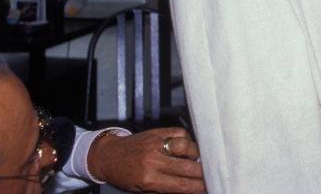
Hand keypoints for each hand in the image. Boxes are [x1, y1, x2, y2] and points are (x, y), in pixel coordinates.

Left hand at [87, 127, 205, 192]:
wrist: (108, 156)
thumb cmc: (126, 176)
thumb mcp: (143, 190)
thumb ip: (166, 189)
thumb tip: (190, 188)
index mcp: (149, 180)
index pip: (182, 185)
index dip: (199, 187)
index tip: (209, 187)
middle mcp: (153, 161)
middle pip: (188, 167)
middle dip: (203, 173)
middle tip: (212, 175)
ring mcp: (156, 144)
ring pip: (187, 147)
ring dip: (196, 155)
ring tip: (196, 160)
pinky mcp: (157, 132)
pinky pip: (180, 134)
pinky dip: (187, 141)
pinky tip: (186, 148)